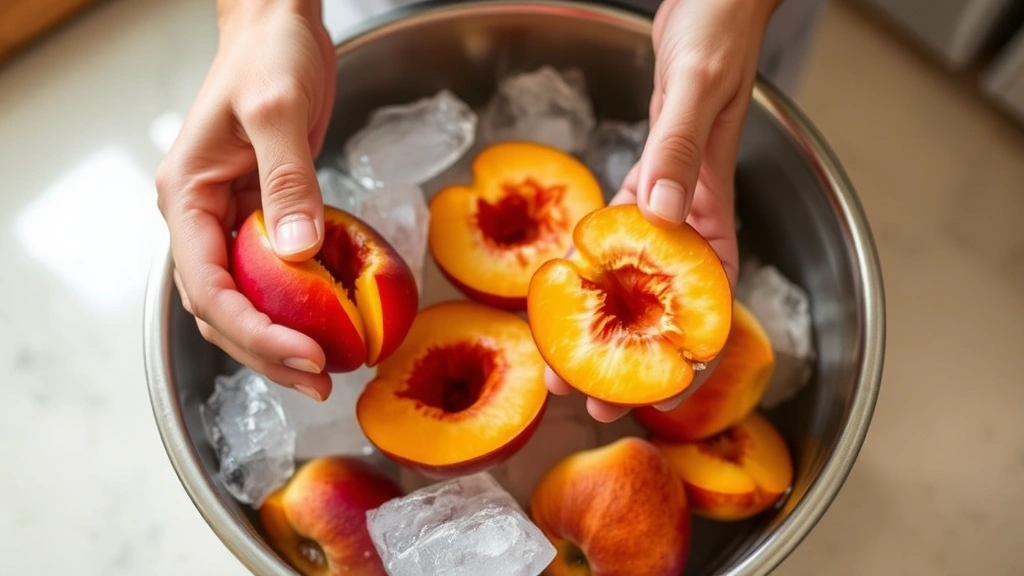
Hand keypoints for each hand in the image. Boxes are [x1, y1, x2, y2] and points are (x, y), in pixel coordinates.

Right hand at [155, 0, 335, 400]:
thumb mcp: (278, 111)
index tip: (304, 352)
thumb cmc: (268, 56)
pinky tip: (329, 326)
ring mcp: (230, 220)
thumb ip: (288, 182)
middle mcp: (200, 217)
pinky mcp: (263, 216)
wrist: (278, 27)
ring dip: (280, 339)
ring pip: (245, 300)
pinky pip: (273, 276)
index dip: (253, 330)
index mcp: (186, 197)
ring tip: (324, 371)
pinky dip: (297, 307)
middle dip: (267, 351)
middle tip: (320, 379)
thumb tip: (300, 254)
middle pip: (222, 308)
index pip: (207, 286)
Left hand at [545, 0, 781, 421]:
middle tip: (585, 397)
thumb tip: (657, 214)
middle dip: (626, 355)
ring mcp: (667, 195)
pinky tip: (573, 283)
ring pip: (634, 274)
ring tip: (565, 359)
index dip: (683, 354)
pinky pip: (621, 230)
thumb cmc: (720, 34)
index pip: (708, 298)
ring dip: (603, 318)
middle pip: (660, 302)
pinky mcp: (648, 172)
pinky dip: (598, 260)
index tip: (654, 393)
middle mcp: (690, 211)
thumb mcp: (697, 90)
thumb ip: (676, 151)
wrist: (711, 1)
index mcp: (712, 204)